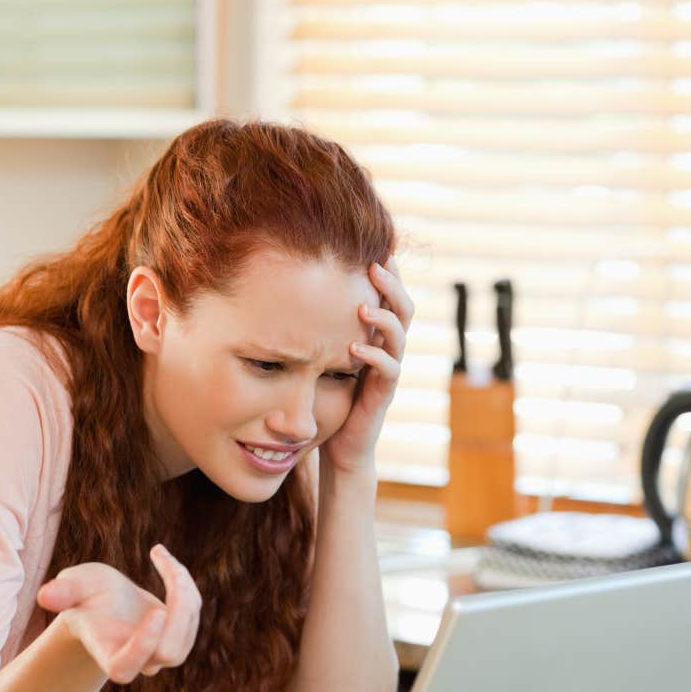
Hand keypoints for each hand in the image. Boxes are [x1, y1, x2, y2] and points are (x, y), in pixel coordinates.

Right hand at [36, 545, 200, 683]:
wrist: (102, 601)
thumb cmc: (83, 595)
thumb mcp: (72, 587)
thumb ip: (62, 593)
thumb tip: (45, 596)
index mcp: (109, 655)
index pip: (125, 668)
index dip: (142, 647)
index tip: (155, 614)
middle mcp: (139, 660)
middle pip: (171, 653)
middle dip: (179, 613)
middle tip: (174, 574)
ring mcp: (162, 651)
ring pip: (187, 631)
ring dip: (184, 590)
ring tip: (161, 557)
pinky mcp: (180, 633)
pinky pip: (192, 610)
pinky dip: (183, 581)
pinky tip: (162, 558)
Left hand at [322, 255, 413, 475]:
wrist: (339, 445)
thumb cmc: (326, 397)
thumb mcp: (320, 354)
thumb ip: (316, 328)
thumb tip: (287, 289)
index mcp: (375, 337)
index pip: (388, 298)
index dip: (388, 273)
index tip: (376, 246)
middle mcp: (387, 350)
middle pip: (404, 309)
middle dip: (392, 285)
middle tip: (376, 265)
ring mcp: (387, 372)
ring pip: (400, 337)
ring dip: (384, 318)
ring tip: (363, 306)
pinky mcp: (382, 395)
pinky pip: (388, 371)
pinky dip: (374, 356)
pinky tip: (355, 348)